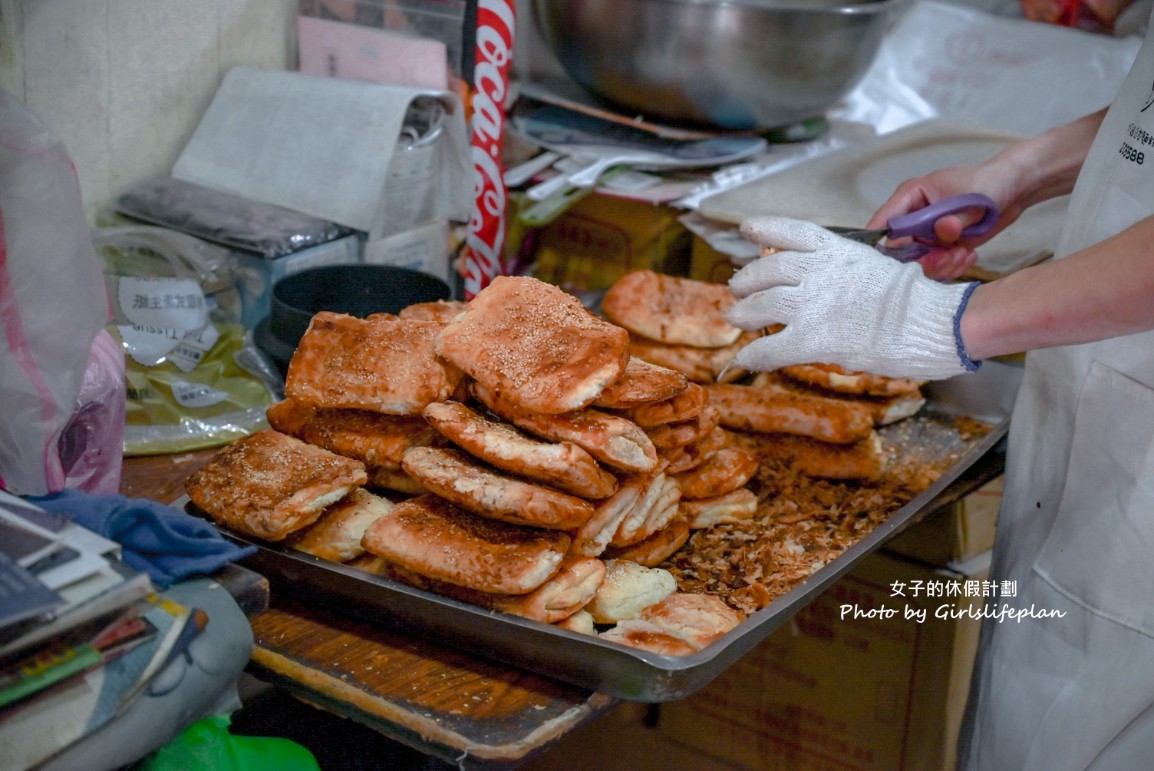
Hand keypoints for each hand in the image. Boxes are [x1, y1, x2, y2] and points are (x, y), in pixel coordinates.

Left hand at [726, 217, 980, 380]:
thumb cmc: (918, 302)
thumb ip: (847, 275)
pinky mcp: (812, 338)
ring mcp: (813, 304)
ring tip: (735, 318)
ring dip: (743, 313)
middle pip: (768, 270)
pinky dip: (754, 355)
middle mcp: (819, 271)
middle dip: (749, 279)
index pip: (794, 232)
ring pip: (761, 305)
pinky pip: (771, 347)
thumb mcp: (879, 269)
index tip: (747, 228)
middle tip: (738, 288)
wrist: (933, 323)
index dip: (767, 228)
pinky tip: (744, 360)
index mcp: (838, 251)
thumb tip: (832, 292)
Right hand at [868, 166, 1020, 280]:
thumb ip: (956, 218)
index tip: (906, 260)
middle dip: (923, 260)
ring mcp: (925, 235)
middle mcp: (913, 218)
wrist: (1012, 190)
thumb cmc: (990, 183)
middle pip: (899, 250)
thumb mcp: (974, 198)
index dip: (887, 244)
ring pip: (918, 263)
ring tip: (964, 255)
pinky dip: (951, 267)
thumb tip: (942, 230)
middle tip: (948, 257)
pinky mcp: (939, 248)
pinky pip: (936, 267)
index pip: (885, 222)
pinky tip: (968, 256)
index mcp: (911, 197)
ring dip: (941, 266)